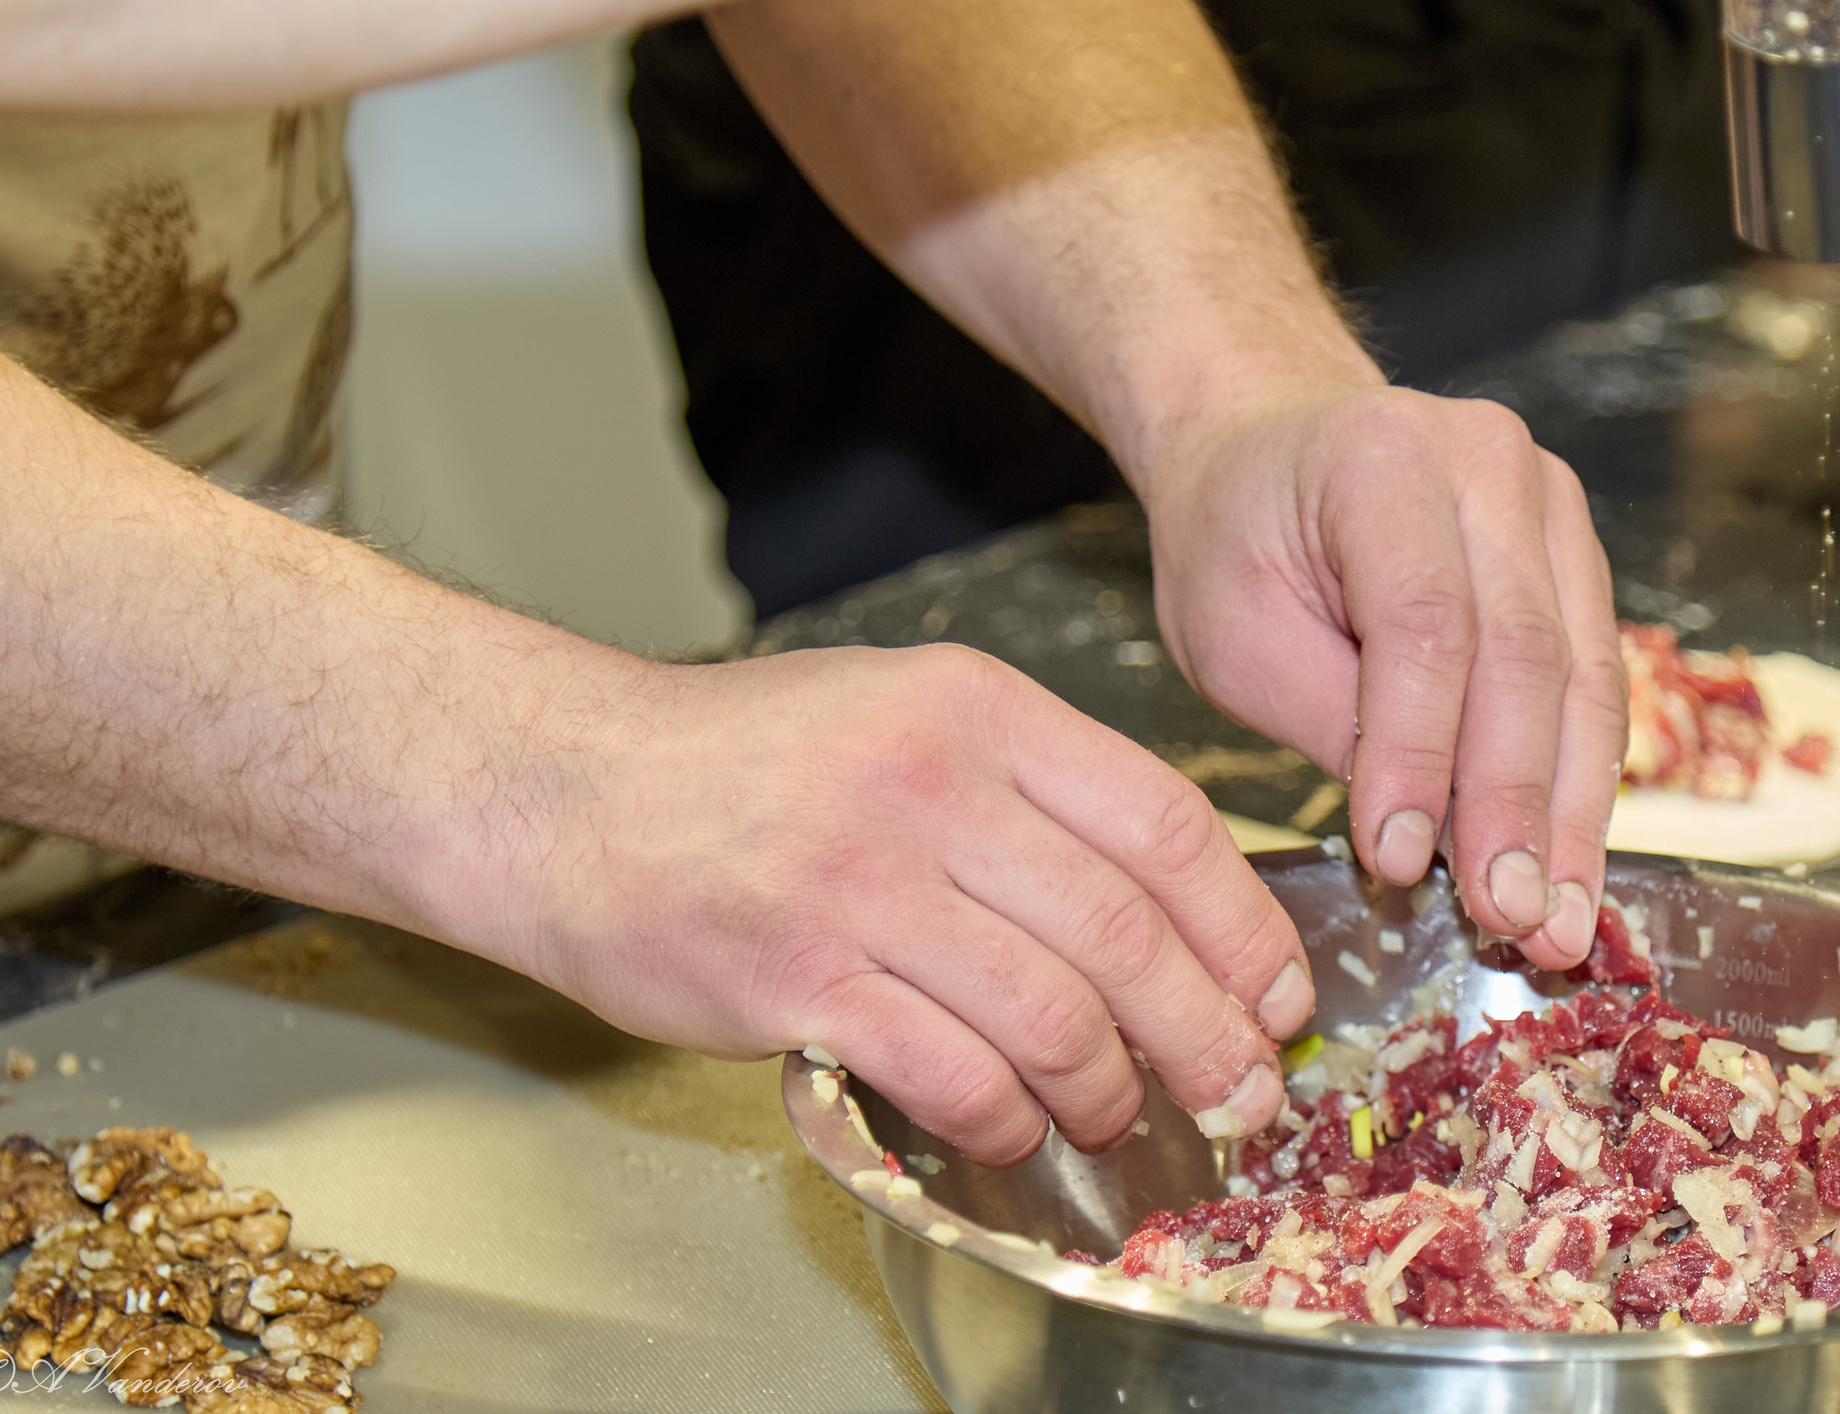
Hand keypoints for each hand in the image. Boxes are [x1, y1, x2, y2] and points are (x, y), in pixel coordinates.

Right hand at [488, 644, 1312, 1165]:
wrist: (562, 789)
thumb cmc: (743, 761)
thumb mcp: (905, 711)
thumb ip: (1033, 787)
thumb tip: (1166, 900)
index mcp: (978, 709)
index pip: (1165, 820)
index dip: (1244, 925)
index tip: (1277, 992)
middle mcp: (930, 784)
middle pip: (1128, 932)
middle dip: (1207, 1034)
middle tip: (1237, 1091)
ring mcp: (860, 882)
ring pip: (1053, 1015)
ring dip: (1108, 1092)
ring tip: (1115, 1119)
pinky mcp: (795, 977)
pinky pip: (952, 1073)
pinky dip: (1006, 1121)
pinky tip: (1014, 1131)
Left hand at [1142, 387, 1628, 972]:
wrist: (1267, 450)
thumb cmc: (1235, 540)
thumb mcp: (1232, 633)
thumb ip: (1329, 723)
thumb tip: (1421, 842)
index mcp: (1382, 457)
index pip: (1425, 623)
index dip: (1420, 752)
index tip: (1399, 859)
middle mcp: (1487, 460)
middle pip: (1526, 653)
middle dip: (1517, 803)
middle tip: (1511, 917)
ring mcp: (1548, 499)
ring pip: (1582, 674)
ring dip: (1572, 810)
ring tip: (1559, 918)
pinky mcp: (1576, 550)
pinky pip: (1595, 676)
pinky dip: (1581, 776)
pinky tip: (1571, 860)